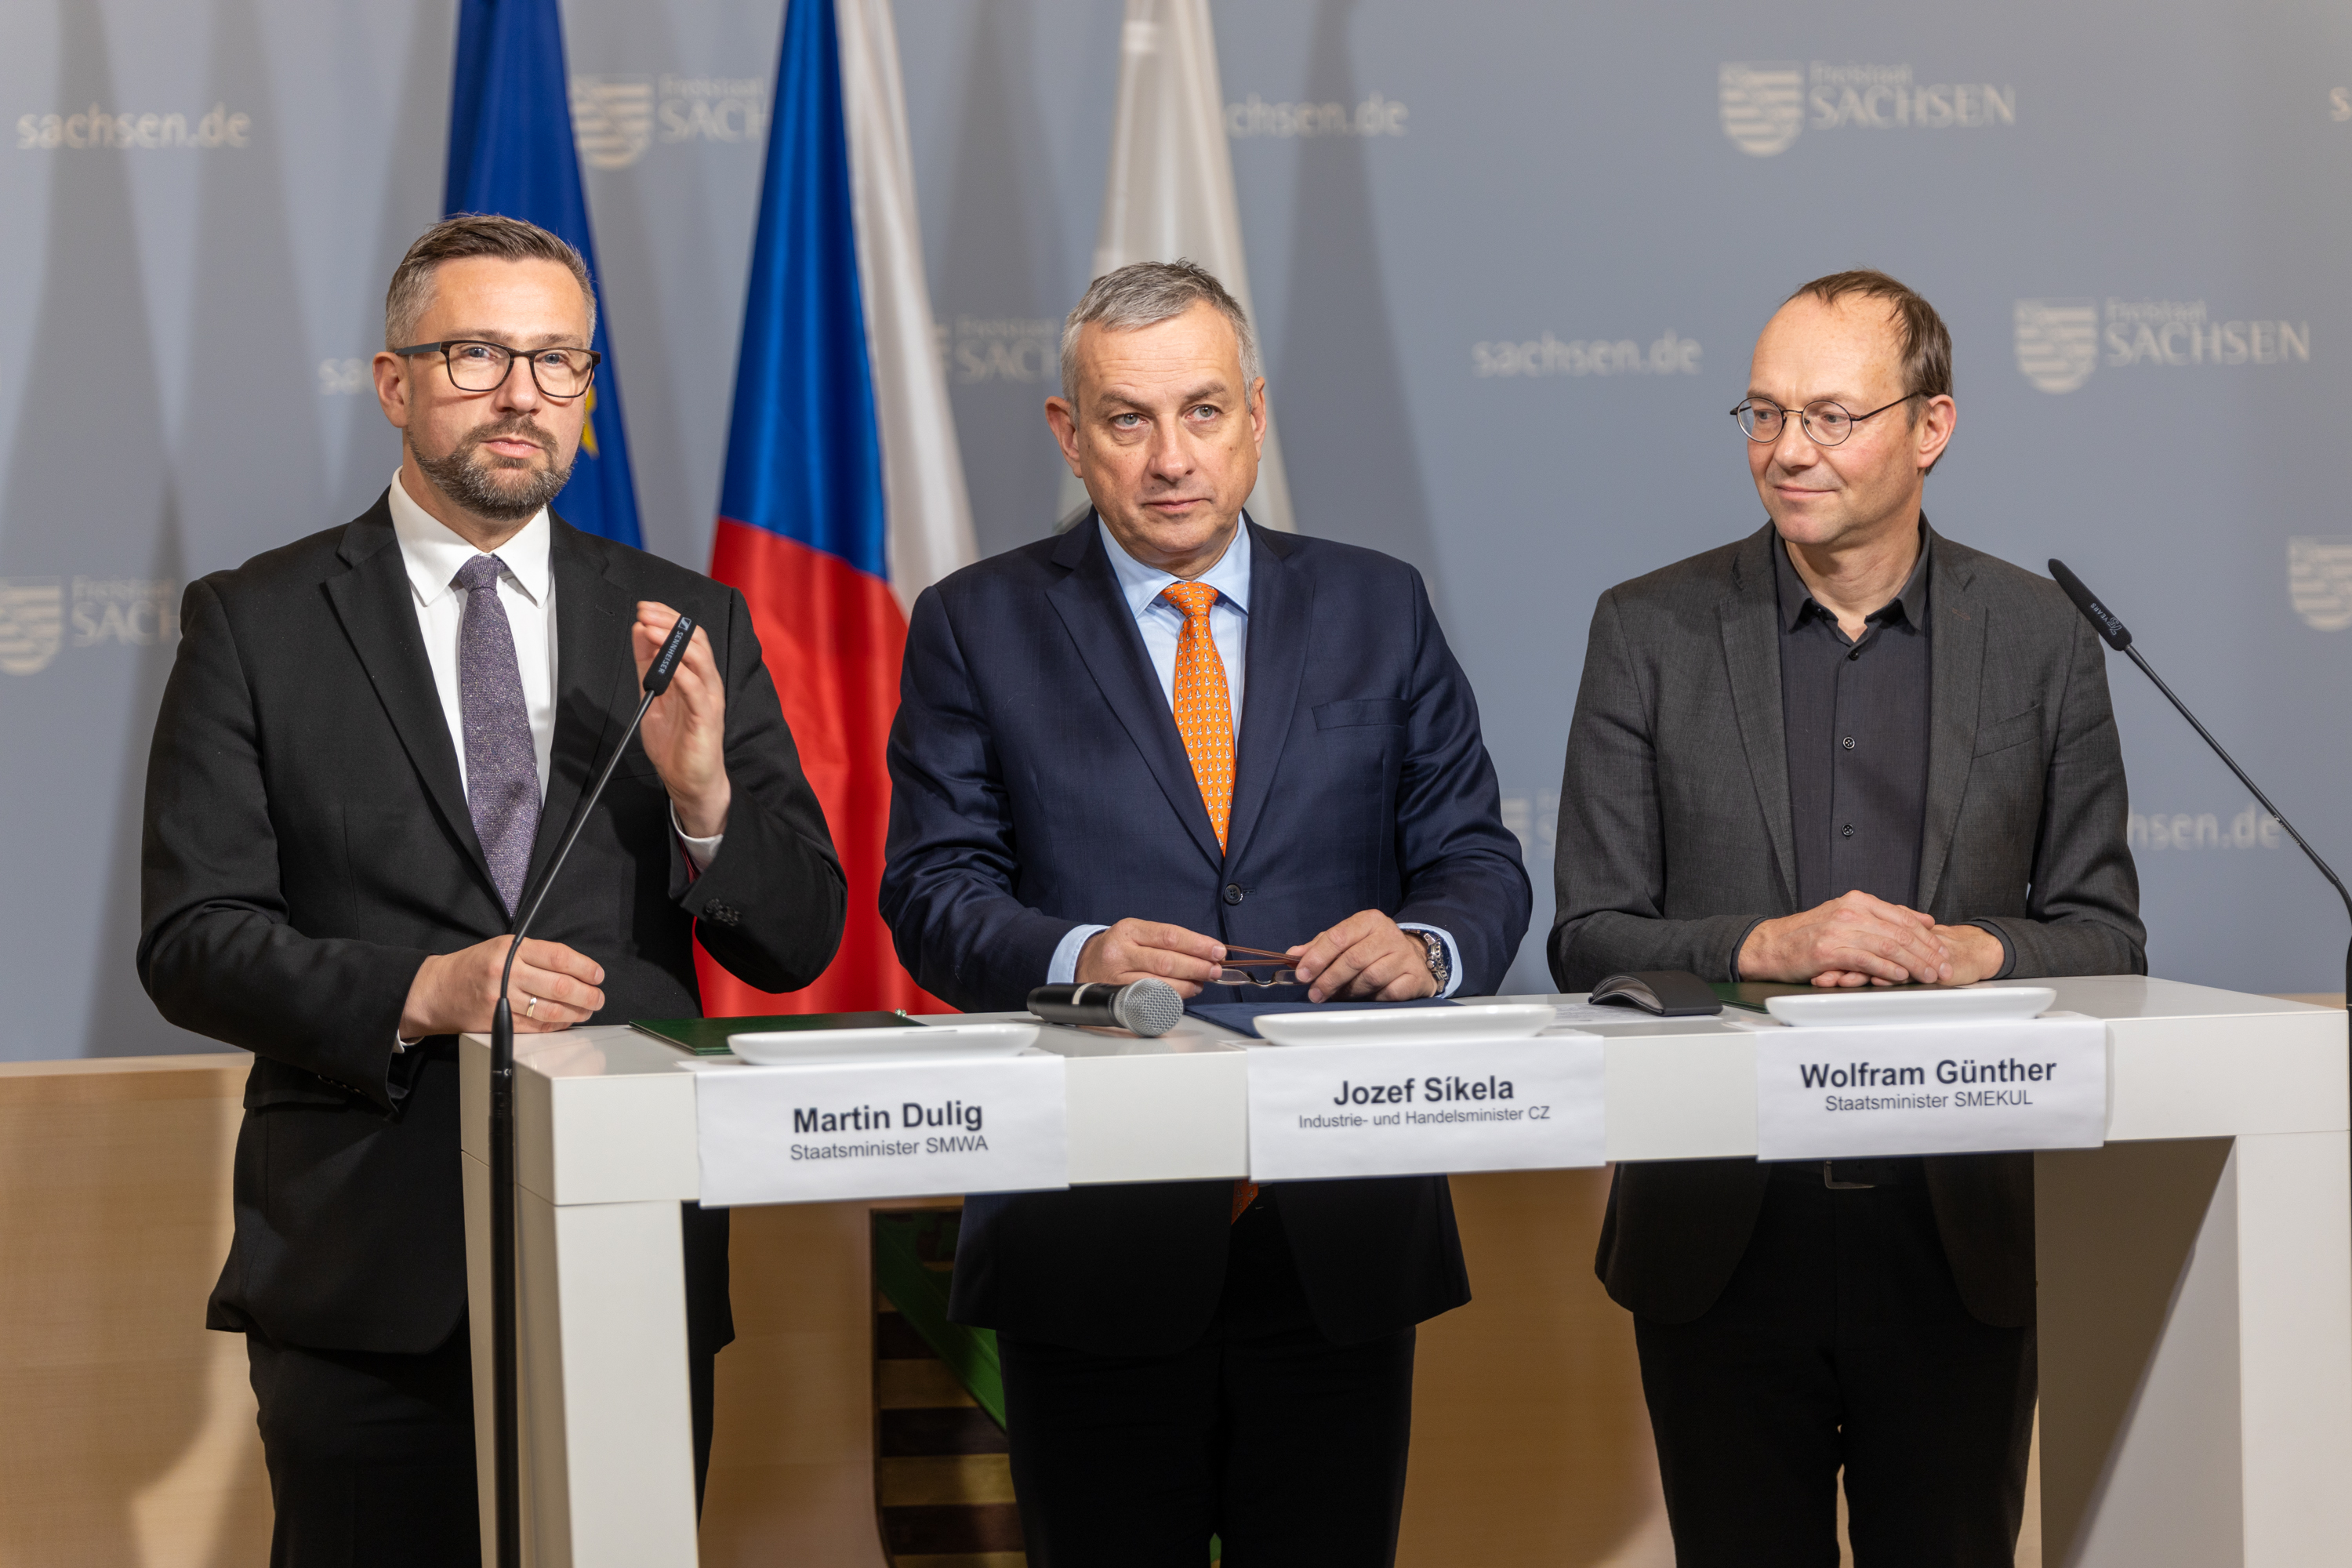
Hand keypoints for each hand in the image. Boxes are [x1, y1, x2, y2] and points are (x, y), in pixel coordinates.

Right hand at [400, 935, 605, 1037]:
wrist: (435, 989)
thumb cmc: (471, 967)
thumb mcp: (501, 948)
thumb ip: (535, 955)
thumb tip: (575, 968)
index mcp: (511, 949)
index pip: (559, 957)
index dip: (585, 967)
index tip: (598, 975)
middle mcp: (507, 972)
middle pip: (560, 985)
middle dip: (587, 994)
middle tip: (598, 998)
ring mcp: (502, 998)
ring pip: (551, 1009)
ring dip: (576, 1012)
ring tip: (586, 1011)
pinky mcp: (497, 1021)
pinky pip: (536, 1026)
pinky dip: (555, 1025)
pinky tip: (565, 1022)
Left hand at [634, 602, 729, 838]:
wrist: (689, 782)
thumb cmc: (676, 744)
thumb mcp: (652, 698)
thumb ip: (647, 668)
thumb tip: (639, 634)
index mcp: (694, 677)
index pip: (687, 636)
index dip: (667, 617)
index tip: (645, 607)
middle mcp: (705, 683)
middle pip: (695, 640)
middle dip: (669, 622)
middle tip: (645, 612)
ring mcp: (708, 699)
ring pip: (698, 658)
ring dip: (673, 641)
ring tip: (651, 630)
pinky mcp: (706, 718)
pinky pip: (696, 689)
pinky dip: (680, 672)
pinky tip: (665, 664)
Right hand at [1074, 919, 1227, 997]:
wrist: (1085, 963)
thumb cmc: (1120, 948)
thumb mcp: (1138, 934)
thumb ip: (1169, 942)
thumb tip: (1206, 954)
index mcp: (1129, 930)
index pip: (1169, 936)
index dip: (1197, 944)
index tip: (1217, 950)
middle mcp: (1120, 951)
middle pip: (1166, 961)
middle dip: (1197, 966)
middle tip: (1215, 970)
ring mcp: (1117, 975)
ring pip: (1160, 982)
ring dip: (1188, 984)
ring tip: (1201, 982)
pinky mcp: (1117, 995)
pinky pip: (1150, 998)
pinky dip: (1172, 997)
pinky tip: (1183, 993)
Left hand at [1288, 910, 1437, 1002]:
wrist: (1414, 956)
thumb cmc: (1374, 948)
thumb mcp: (1348, 940)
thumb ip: (1319, 946)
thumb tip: (1293, 955)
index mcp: (1369, 921)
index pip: (1338, 936)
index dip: (1317, 957)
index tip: (1302, 974)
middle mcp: (1388, 935)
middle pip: (1353, 959)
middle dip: (1329, 979)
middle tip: (1315, 993)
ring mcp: (1404, 956)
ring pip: (1369, 978)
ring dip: (1349, 991)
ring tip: (1338, 995)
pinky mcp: (1414, 977)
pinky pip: (1388, 993)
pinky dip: (1373, 998)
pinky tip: (1367, 996)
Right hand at [1739, 891, 1952, 987]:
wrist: (1771, 945)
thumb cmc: (1808, 935)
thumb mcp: (1847, 916)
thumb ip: (1884, 916)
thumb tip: (1923, 919)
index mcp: (1857, 901)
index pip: (1902, 917)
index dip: (1927, 936)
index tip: (1943, 951)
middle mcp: (1850, 911)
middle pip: (1900, 932)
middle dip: (1927, 952)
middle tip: (1944, 967)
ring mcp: (1839, 930)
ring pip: (1889, 946)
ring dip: (1914, 964)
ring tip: (1930, 976)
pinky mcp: (1829, 950)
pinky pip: (1868, 960)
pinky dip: (1888, 970)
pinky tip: (1901, 977)